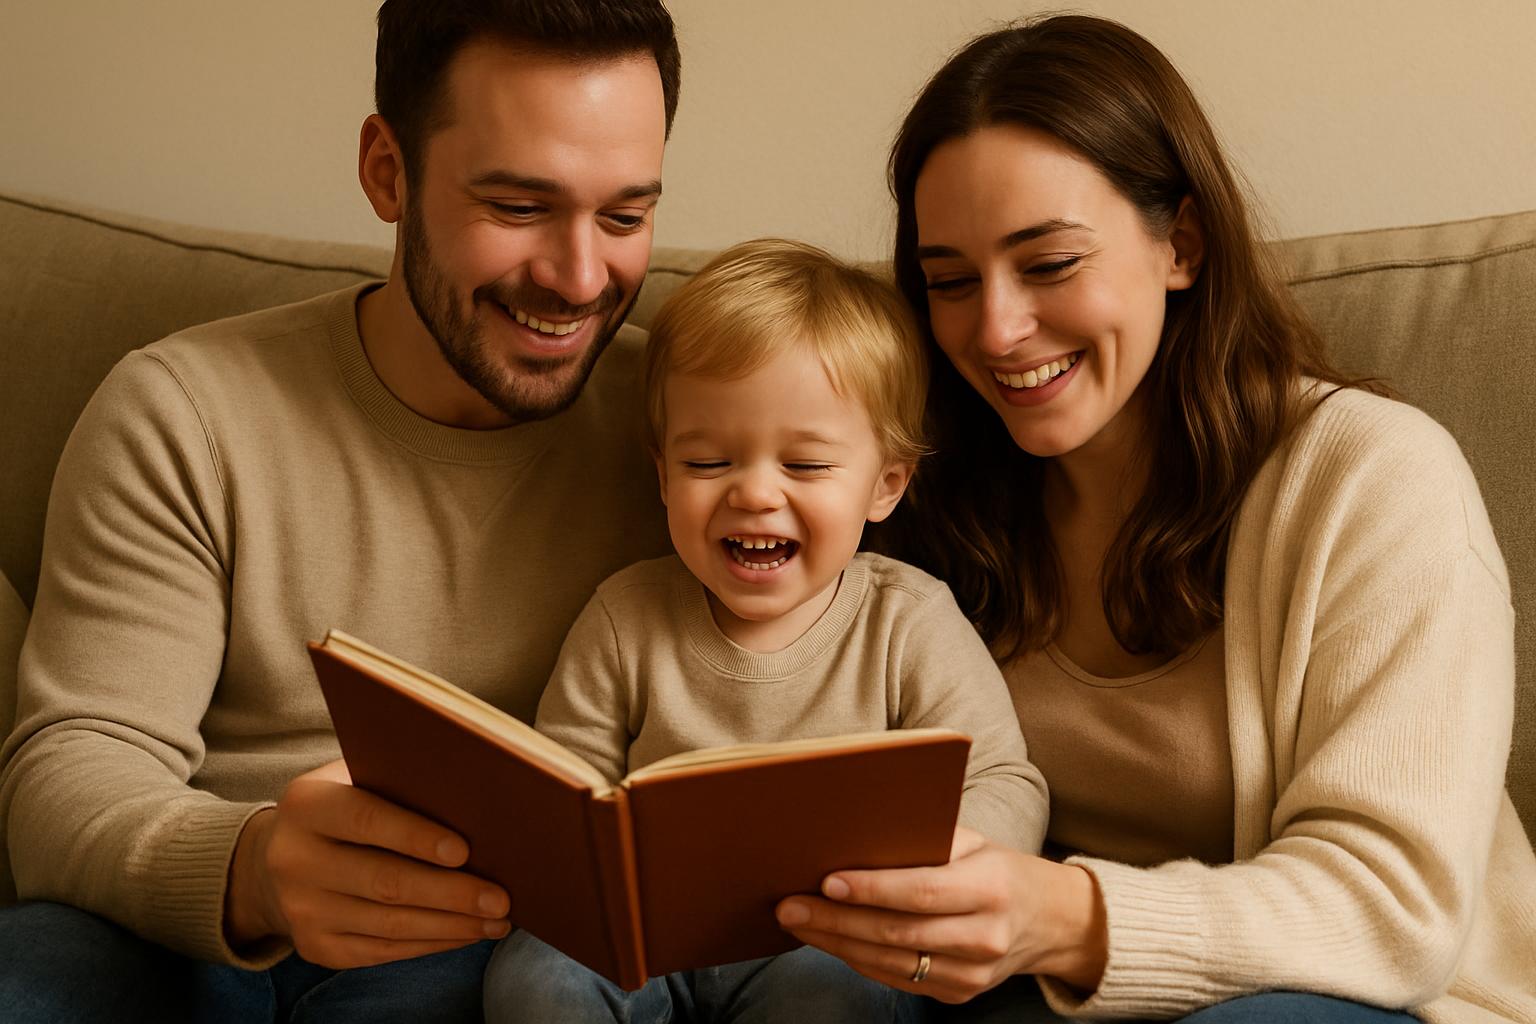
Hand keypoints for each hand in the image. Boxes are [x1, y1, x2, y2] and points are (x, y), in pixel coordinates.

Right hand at [224, 759, 510, 967]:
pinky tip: (467, 933)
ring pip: (389, 924)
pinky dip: (432, 943)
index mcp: (306, 804)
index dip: (416, 836)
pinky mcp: (315, 947)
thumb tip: (476, 799)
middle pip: (384, 882)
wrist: (279, 859)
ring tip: (497, 920)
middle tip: (500, 898)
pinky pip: (383, 950)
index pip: (365, 819)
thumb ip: (398, 782)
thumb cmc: (345, 806)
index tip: (465, 851)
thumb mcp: (356, 779)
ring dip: (451, 925)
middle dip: (449, 893)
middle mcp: (294, 859)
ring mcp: (302, 909)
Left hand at [775, 827, 1106, 1003]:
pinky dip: (858, 960)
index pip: (922, 891)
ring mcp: (973, 973)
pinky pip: (898, 979)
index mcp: (991, 887)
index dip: (872, 890)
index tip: (828, 881)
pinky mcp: (959, 994)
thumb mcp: (974, 843)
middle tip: (790, 905)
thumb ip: (925, 841)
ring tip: (798, 923)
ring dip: (837, 944)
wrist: (1049, 921)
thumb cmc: (997, 868)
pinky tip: (830, 941)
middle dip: (836, 920)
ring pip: (892, 963)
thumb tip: (856, 836)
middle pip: (898, 933)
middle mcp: (985, 936)